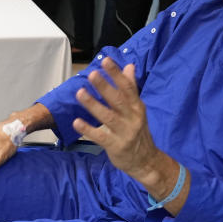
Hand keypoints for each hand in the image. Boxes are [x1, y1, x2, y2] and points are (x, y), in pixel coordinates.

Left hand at [72, 58, 158, 180]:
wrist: (146, 161)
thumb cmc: (137, 131)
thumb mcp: (137, 109)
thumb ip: (131, 88)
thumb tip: (129, 66)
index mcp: (137, 106)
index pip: (127, 87)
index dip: (116, 74)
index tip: (105, 60)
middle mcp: (133, 118)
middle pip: (118, 100)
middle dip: (105, 87)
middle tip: (92, 74)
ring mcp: (124, 133)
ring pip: (108, 117)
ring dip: (93, 105)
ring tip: (80, 93)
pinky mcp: (116, 146)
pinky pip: (101, 137)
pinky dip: (88, 129)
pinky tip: (76, 122)